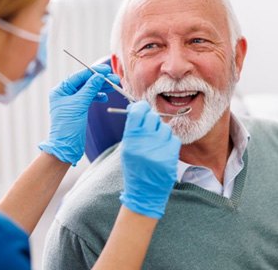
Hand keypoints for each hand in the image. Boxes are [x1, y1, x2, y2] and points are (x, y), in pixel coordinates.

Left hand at [39, 64, 118, 165]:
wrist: (66, 147)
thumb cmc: (67, 126)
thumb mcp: (79, 104)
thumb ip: (90, 89)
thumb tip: (99, 76)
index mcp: (60, 90)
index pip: (78, 76)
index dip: (93, 72)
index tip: (106, 70)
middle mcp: (65, 94)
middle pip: (85, 82)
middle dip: (99, 80)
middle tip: (114, 79)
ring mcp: (71, 101)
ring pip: (88, 90)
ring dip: (101, 87)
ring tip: (113, 86)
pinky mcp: (78, 109)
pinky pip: (89, 98)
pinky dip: (98, 96)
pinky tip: (105, 97)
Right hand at [119, 101, 180, 218]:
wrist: (144, 192)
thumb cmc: (134, 168)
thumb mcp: (127, 148)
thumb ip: (132, 129)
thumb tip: (137, 108)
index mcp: (130, 140)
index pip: (138, 112)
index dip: (140, 107)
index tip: (142, 108)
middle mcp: (144, 143)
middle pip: (152, 117)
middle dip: (151, 120)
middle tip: (150, 128)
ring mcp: (158, 149)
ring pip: (165, 127)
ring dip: (161, 132)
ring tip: (156, 144)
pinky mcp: (171, 156)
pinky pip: (174, 139)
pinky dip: (169, 143)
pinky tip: (163, 151)